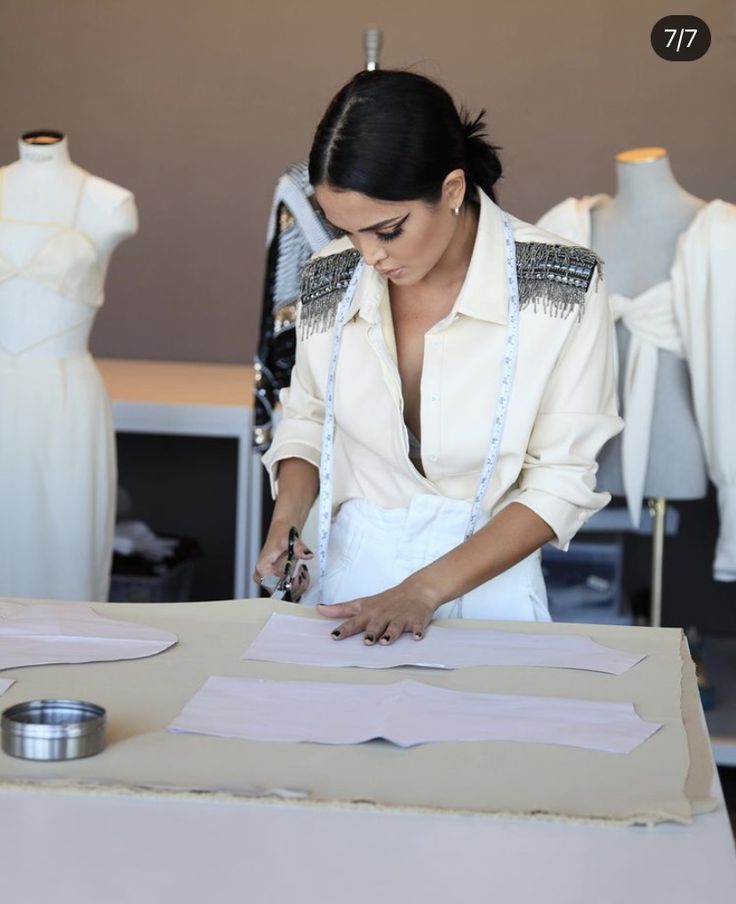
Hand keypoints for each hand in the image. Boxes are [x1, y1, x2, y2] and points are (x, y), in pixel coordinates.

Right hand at [254, 524, 312, 600]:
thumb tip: (307, 555)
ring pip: (286, 594)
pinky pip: (287, 590)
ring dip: (299, 585)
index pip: (277, 587)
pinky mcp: (275, 581)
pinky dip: (298, 585)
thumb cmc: (283, 534)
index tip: (299, 574)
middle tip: (303, 572)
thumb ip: (299, 548)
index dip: (292, 584)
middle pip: (281, 593)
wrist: (282, 531)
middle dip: (297, 585)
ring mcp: (268, 580)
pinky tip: (301, 574)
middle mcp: (262, 576)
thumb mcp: (291, 539)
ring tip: (302, 571)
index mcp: (262, 568)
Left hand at [316, 585, 436, 644]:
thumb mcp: (362, 603)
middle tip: (366, 641)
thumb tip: (319, 609)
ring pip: (395, 627)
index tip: (335, 636)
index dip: (344, 629)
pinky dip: (418, 631)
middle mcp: (384, 615)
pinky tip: (417, 636)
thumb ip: (341, 609)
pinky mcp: (416, 620)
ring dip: (391, 633)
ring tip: (385, 641)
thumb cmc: (386, 600)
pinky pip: (418, 627)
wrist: (416, 590)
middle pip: (376, 625)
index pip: (355, 622)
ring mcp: (400, 618)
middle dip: (371, 633)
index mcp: (370, 613)